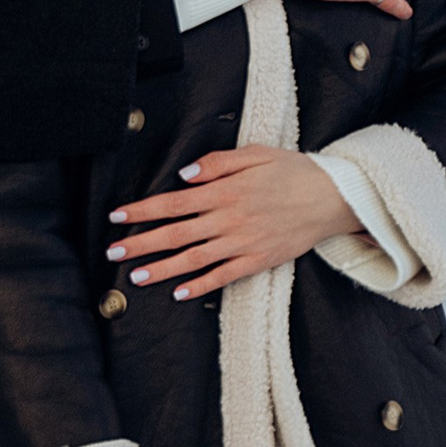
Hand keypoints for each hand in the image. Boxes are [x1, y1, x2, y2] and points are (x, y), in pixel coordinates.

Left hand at [106, 145, 355, 299]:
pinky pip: (223, 277)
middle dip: (140, 243)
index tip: (116, 215)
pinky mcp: (258, 261)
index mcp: (224, 191)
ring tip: (136, 275)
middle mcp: (229, 219)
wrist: (333, 198)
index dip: (142, 210)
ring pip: (194, 259)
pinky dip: (200, 286)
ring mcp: (243, 243)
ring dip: (163, 268)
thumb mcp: (254, 154)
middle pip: (176, 234)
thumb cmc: (292, 171)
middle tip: (112, 251)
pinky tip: (180, 293)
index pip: (173, 202)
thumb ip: (216, 163)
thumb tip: (184, 174)